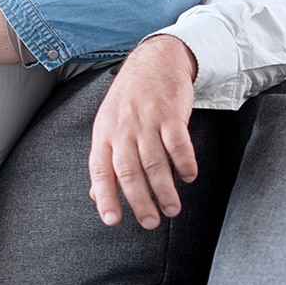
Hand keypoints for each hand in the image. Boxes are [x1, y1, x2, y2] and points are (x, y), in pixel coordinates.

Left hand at [88, 35, 198, 228]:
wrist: (154, 61)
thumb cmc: (129, 100)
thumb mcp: (108, 126)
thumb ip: (105, 162)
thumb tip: (96, 197)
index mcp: (104, 134)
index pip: (101, 170)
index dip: (106, 196)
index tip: (112, 221)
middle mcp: (123, 129)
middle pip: (130, 171)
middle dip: (140, 201)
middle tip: (150, 223)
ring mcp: (147, 120)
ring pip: (155, 162)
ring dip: (165, 190)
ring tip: (172, 209)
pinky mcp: (171, 114)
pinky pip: (179, 144)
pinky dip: (185, 163)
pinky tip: (189, 177)